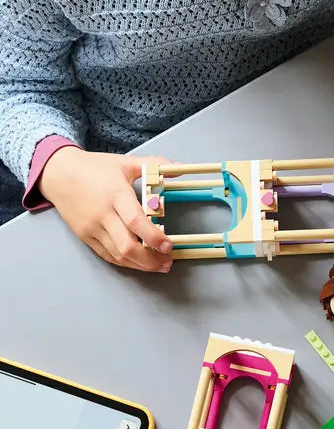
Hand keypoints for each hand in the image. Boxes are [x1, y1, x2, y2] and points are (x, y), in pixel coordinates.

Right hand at [39, 148, 173, 271]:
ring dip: (140, 264)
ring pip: (117, 254)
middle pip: (127, 246)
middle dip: (150, 259)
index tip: (168, 246)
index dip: (153, 237)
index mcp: (116, 195)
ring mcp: (92, 228)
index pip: (136, 221)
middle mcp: (103, 215)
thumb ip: (154, 164)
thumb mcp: (125, 162)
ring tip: (159, 266)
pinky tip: (139, 262)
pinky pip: (107, 254)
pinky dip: (125, 262)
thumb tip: (179, 168)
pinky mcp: (84, 236)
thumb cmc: (94, 168)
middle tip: (168, 261)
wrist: (58, 174)